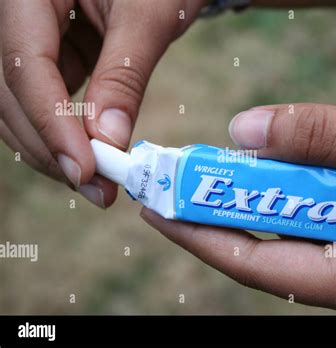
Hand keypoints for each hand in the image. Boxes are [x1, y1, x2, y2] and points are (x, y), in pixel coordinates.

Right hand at [0, 0, 205, 206]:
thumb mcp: (147, 17)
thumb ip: (124, 76)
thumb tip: (109, 142)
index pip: (24, 65)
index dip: (51, 124)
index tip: (85, 171)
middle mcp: (17, 13)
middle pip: (12, 92)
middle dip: (51, 147)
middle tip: (95, 190)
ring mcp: (31, 35)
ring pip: (22, 102)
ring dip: (55, 146)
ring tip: (96, 182)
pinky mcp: (51, 52)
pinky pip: (46, 97)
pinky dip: (66, 130)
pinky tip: (92, 153)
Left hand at [141, 103, 335, 313]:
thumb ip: (326, 134)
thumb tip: (242, 129)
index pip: (256, 264)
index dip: (201, 235)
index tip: (157, 209)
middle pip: (267, 246)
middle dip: (221, 210)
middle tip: (180, 175)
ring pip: (291, 231)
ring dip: (256, 196)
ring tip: (215, 168)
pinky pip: (317, 218)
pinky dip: (291, 191)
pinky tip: (274, 167)